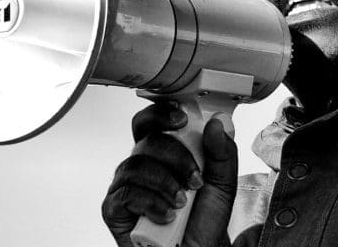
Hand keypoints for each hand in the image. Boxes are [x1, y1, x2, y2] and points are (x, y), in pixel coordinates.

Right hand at [102, 102, 237, 246]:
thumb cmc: (201, 223)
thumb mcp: (223, 185)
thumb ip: (223, 152)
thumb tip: (217, 123)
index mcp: (163, 154)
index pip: (153, 123)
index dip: (161, 115)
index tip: (181, 119)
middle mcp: (141, 165)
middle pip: (147, 140)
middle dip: (175, 156)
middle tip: (194, 179)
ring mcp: (125, 185)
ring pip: (136, 164)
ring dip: (166, 183)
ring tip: (182, 203)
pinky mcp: (114, 208)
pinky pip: (126, 193)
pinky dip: (151, 203)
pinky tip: (166, 216)